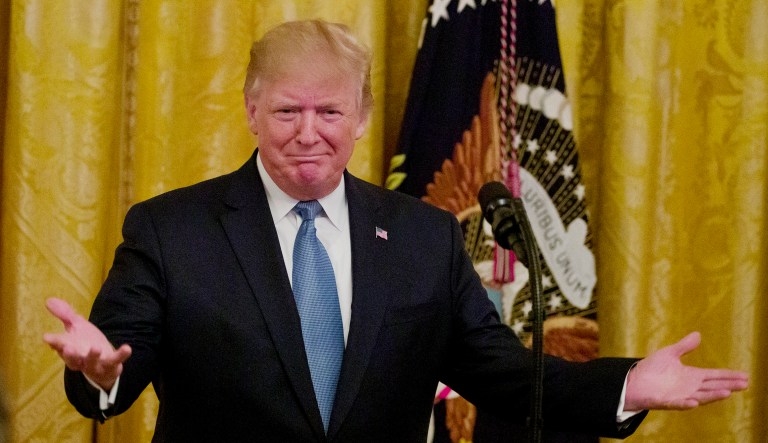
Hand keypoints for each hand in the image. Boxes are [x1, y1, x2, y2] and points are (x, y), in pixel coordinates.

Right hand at [43, 297, 131, 390]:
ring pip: (91, 362)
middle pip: (72, 359)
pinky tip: (127, 348)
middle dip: (69, 354)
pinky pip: (115, 361)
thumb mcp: (77, 326)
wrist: (104, 363)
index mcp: (69, 349)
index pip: (60, 346)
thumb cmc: (86, 343)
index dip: (54, 342)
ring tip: (96, 347)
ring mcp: (95, 363)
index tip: (47, 337)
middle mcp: (80, 359)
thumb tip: (49, 300)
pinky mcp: (110, 364)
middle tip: (67, 347)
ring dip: (92, 355)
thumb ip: (65, 315)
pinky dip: (121, 355)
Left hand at [624, 331, 748, 410]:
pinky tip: (695, 402)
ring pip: (700, 397)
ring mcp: (680, 396)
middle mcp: (690, 387)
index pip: (714, 375)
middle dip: (728, 385)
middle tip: (744, 384)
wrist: (633, 381)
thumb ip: (684, 346)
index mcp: (692, 376)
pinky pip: (678, 404)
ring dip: (713, 396)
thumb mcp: (669, 354)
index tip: (745, 376)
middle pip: (712, 387)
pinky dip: (686, 404)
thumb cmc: (652, 369)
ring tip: (727, 392)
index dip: (729, 376)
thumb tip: (698, 334)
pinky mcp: (667, 402)